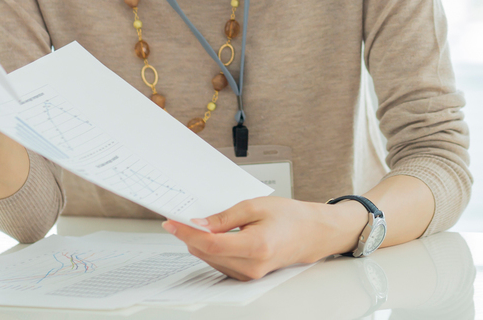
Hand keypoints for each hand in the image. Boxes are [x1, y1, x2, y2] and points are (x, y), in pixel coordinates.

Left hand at [163, 196, 368, 280]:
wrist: (312, 233)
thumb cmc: (290, 217)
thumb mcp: (256, 206)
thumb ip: (225, 217)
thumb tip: (199, 224)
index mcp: (256, 246)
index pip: (210, 244)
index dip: (187, 233)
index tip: (171, 223)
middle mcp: (252, 267)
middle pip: (207, 254)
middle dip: (190, 237)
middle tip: (180, 219)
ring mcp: (249, 275)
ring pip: (211, 260)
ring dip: (200, 243)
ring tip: (199, 225)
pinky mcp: (247, 277)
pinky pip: (220, 264)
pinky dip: (212, 250)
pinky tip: (213, 237)